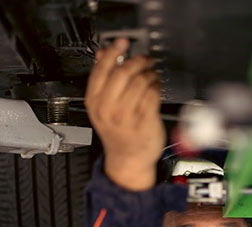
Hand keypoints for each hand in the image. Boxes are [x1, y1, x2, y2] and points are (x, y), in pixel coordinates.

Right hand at [85, 38, 163, 190]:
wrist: (128, 159)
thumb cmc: (117, 132)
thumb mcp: (102, 106)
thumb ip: (102, 79)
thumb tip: (102, 54)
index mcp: (94, 102)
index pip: (102, 69)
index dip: (114, 52)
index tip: (123, 42)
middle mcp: (108, 108)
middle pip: (123, 72)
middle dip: (137, 61)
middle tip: (145, 59)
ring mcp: (127, 115)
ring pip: (140, 81)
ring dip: (149, 73)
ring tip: (152, 74)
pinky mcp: (144, 120)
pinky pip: (153, 93)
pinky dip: (157, 85)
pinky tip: (156, 86)